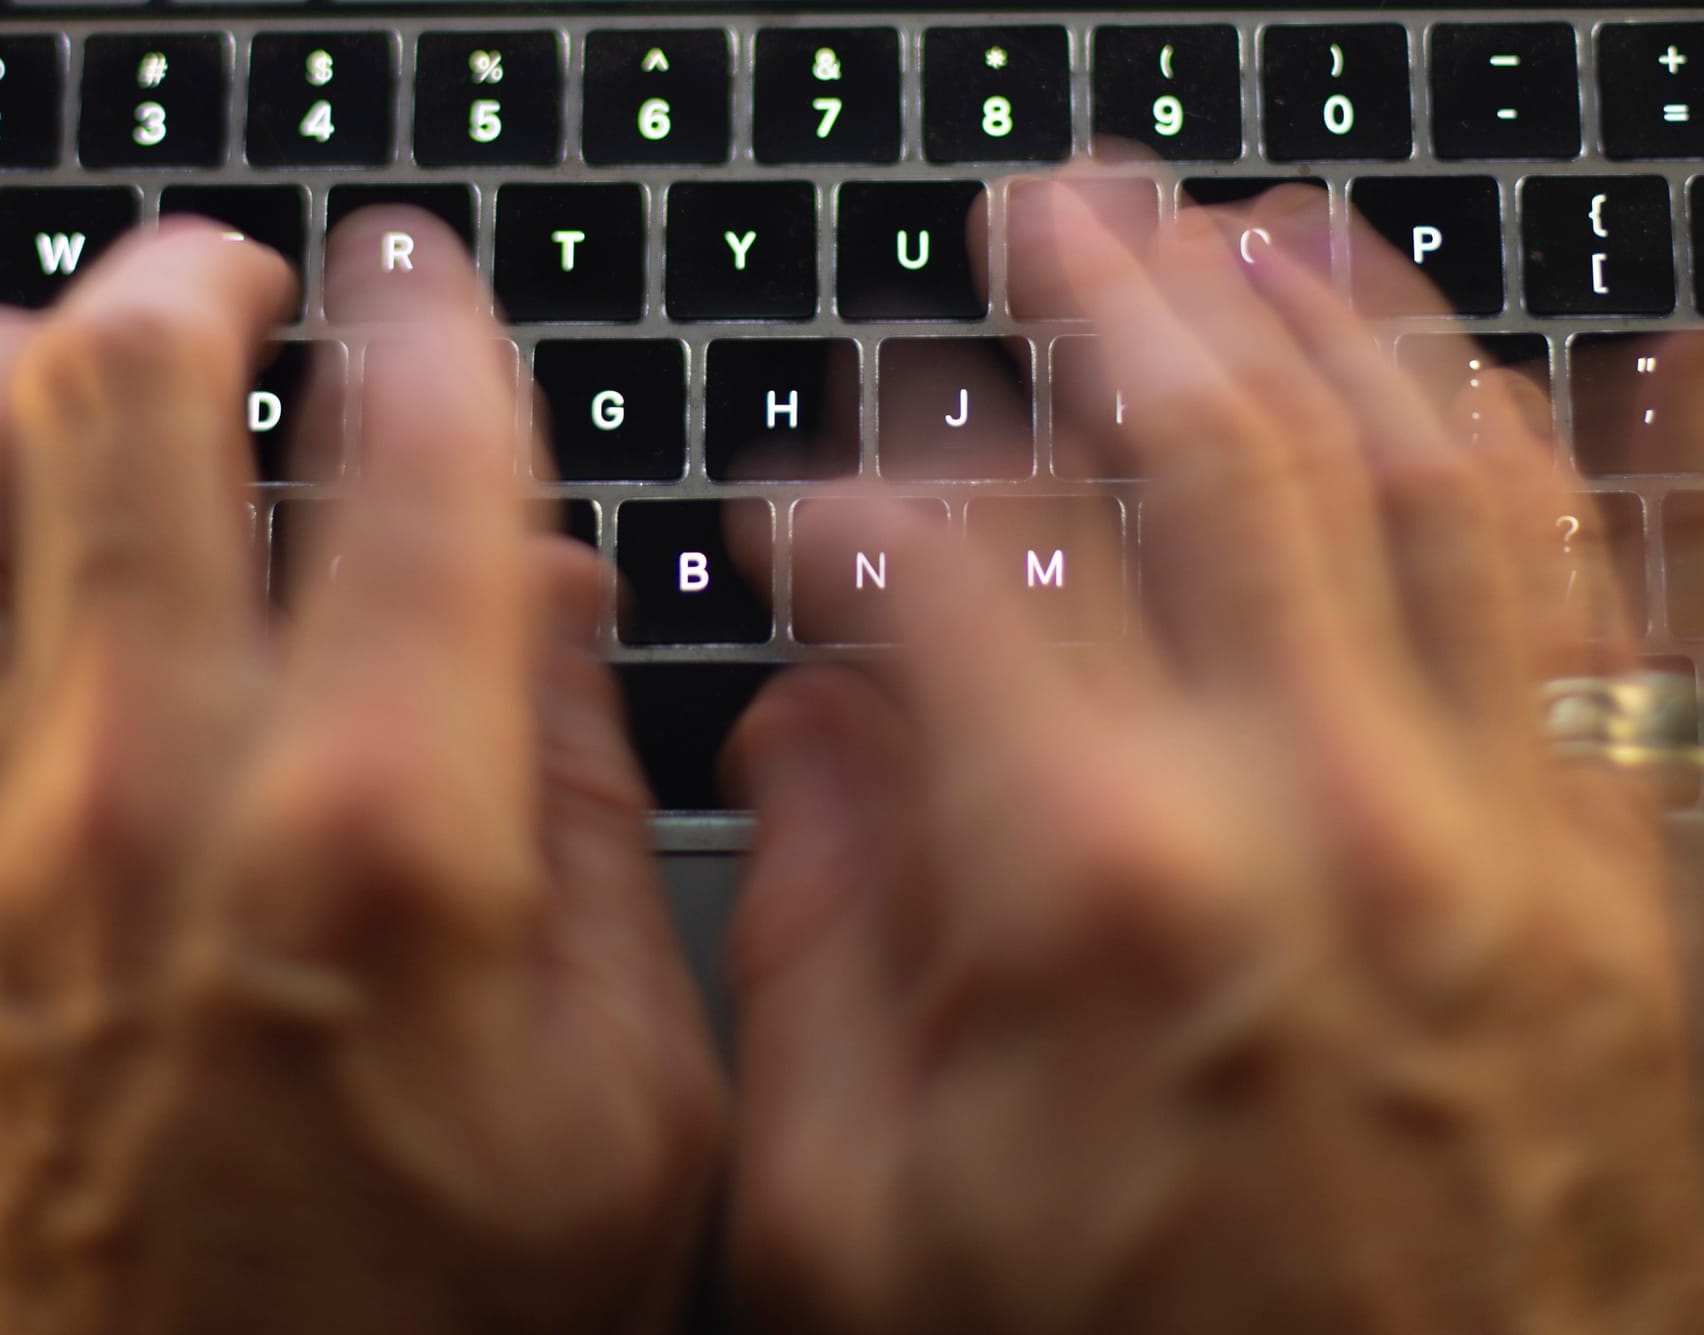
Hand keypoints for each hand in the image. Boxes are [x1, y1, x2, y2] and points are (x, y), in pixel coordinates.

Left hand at [0, 215, 723, 1334]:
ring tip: (66, 352)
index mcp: (388, 844)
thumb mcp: (631, 1093)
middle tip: (242, 278)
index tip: (421, 282)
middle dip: (201, 281)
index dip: (429, 324)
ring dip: (2, 359)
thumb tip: (541, 599)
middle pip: (130, 395)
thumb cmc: (427, 1323)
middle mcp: (144, 810)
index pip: (415, 467)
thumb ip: (595, 811)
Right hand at [725, 176, 1703, 1332]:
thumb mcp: (857, 1216)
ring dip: (1328, 318)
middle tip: (1046, 213)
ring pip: (1425, 475)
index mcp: (1088, 890)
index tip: (805, 506)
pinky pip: (1619, 609)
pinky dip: (1567, 458)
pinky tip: (1501, 369)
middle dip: (1104, 299)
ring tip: (1249, 227)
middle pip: (1204, 451)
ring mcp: (1509, 845)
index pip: (946, 571)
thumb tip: (813, 736)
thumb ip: (814, 937)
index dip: (848, 504)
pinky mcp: (1636, 905)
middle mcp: (1318, 819)